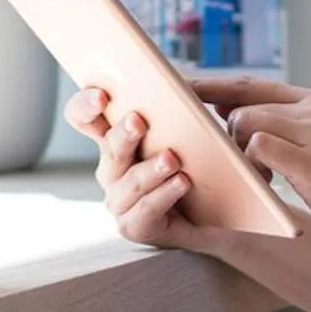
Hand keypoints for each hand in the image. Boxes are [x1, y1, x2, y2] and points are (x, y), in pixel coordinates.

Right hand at [66, 87, 236, 255]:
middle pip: (108, 148)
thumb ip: (181, 110)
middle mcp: (113, 170)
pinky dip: (163, 195)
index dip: (85, 106)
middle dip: (123, 135)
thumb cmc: (205, 166)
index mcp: (117, 140)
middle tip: (139, 121)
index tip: (101, 96)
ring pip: (127, 183)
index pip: (84, 118)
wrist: (226, 214)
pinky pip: (144, 212)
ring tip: (173, 159)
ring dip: (149, 170)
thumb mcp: (193, 131)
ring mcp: (121, 201)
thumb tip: (186, 84)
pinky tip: (182, 183)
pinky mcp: (137, 227)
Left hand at [191, 76, 310, 262]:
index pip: (253, 84)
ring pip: (247, 122)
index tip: (182, 89)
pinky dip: (252, 168)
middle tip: (234, 165)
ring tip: (261, 179)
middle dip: (226, 134)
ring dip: (240, 154)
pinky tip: (267, 185)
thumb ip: (285, 129)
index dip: (214, 87)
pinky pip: (257, 148)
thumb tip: (230, 114)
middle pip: (244, 105)